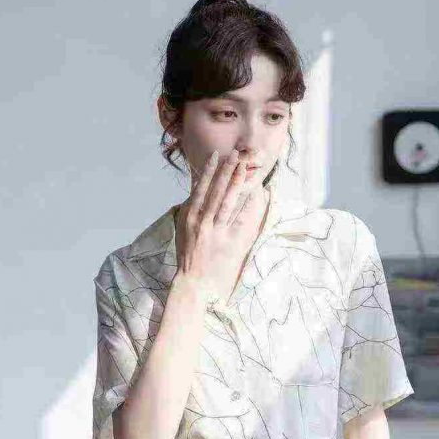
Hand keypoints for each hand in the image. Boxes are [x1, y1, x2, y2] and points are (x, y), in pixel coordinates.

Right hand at [174, 147, 263, 300]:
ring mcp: (215, 232)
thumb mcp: (182, 230)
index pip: (199, 188)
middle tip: (235, 154)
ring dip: (236, 182)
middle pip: (215, 190)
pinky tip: (255, 193)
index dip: (208, 171)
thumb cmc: (188, 257)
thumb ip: (188, 209)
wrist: (194, 283)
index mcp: (189, 217)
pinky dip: (247, 205)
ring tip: (244, 168)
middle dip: (226, 171)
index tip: (215, 155)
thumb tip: (195, 188)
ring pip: (227, 201)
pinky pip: (240, 219)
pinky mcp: (228, 242)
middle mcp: (201, 222)